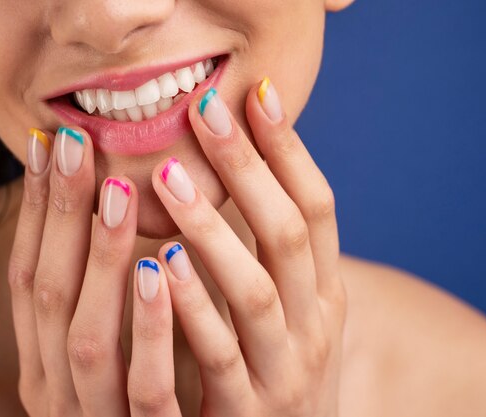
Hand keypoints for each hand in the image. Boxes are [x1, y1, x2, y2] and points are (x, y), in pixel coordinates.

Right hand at [7, 126, 182, 415]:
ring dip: (101, 259)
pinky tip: (163, 268)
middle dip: (61, 216)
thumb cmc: (127, 401)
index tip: (50, 142)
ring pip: (87, 334)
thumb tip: (101, 206)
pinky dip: (149, 326)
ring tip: (118, 190)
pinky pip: (145, 388)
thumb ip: (95, 293)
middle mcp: (54, 386)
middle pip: (50, 292)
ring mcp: (94, 416)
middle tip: (79, 143)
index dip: (37, 209)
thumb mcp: (100, 345)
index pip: (31, 274)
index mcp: (43, 358)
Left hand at [143, 78, 345, 415]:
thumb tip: (248, 180)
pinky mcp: (247, 412)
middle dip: (250, 168)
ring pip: (254, 291)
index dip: (291, 151)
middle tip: (205, 110)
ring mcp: (284, 372)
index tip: (258, 94)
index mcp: (324, 296)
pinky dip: (193, 307)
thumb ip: (273, 260)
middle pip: (287, 234)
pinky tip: (161, 264)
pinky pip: (219, 355)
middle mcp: (314, 327)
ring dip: (213, 229)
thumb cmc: (279, 375)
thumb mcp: (292, 315)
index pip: (318, 209)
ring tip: (169, 176)